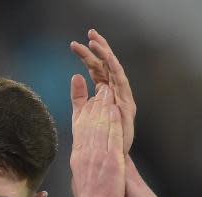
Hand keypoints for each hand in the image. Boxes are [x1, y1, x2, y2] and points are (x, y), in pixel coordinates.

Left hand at [70, 29, 135, 155]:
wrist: (106, 158)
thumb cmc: (96, 138)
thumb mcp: (81, 114)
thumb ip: (79, 96)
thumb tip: (75, 76)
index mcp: (104, 92)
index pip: (96, 69)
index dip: (87, 56)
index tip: (74, 45)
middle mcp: (114, 92)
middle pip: (107, 65)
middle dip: (99, 48)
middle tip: (90, 33)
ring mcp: (122, 97)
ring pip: (114, 70)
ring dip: (106, 54)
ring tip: (96, 42)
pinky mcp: (127, 104)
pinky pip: (121, 82)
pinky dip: (115, 69)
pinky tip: (108, 59)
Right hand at [70, 83, 125, 196]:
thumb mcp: (79, 181)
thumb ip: (81, 170)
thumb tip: (79, 168)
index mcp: (78, 157)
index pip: (80, 129)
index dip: (83, 112)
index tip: (86, 100)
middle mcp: (85, 152)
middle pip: (89, 123)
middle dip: (94, 104)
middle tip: (98, 88)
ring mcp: (97, 155)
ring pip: (99, 125)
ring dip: (103, 106)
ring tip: (106, 91)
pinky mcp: (111, 159)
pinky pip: (111, 135)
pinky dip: (112, 120)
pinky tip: (114, 109)